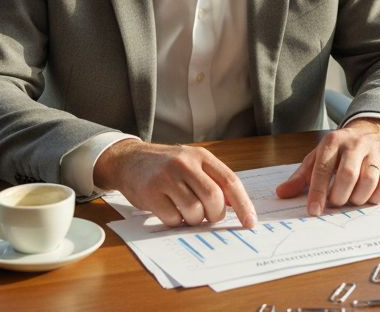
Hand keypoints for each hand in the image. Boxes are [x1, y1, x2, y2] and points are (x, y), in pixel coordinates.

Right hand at [94, 139, 256, 227]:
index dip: (243, 204)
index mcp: (201, 156)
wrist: (129, 160)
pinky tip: (169, 210)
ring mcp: (167, 177)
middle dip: (214, 214)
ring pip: (194, 211)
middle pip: (213, 198)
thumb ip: (213, 180)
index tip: (250, 223)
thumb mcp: (192, 164)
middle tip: (208, 216)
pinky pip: (174, 219)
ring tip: (185, 211)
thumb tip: (236, 206)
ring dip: (193, 219)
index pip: (230, 181)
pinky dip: (176, 221)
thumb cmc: (166, 166)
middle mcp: (185, 163)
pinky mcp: (151, 193)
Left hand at [275, 118, 379, 214]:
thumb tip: (281, 193)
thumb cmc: (341, 150)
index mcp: (333, 141)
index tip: (314, 211)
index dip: (318, 192)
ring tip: (352, 199)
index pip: (323, 169)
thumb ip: (301, 176)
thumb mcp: (319, 157)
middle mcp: (356, 143)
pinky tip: (369, 197)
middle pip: (348, 175)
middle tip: (336, 202)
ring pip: (368, 181)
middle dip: (339, 196)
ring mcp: (376, 152)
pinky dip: (377, 197)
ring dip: (358, 198)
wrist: (373, 131)